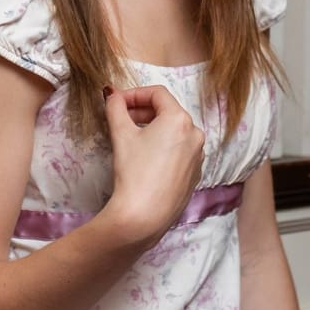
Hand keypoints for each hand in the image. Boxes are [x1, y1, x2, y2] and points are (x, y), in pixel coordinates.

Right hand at [99, 83, 204, 242]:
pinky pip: (179, 150)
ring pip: (174, 131)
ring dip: (153, 128)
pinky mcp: (194, 174)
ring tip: (131, 137)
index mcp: (180, 119)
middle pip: (168, 111)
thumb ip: (116, 107)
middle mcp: (195, 134)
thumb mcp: (121, 134)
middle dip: (142, 111)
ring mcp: (198, 156)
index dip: (134, 93)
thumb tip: (112, 95)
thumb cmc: (134, 172)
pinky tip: (145, 158)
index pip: (157, 93)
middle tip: (120, 117)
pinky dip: (163, 146)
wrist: (145, 215)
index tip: (116, 102)